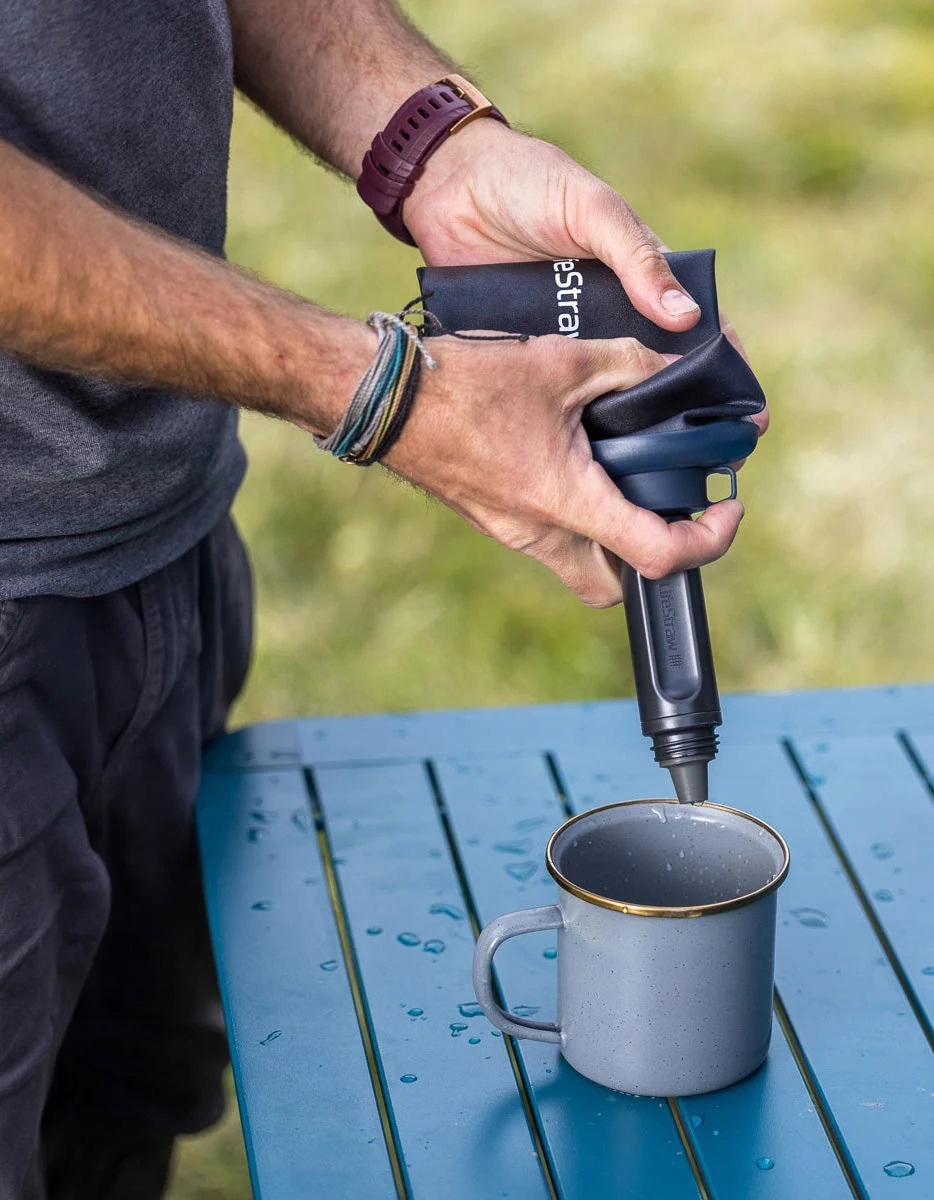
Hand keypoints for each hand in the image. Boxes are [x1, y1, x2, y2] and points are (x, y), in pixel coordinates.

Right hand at [383, 332, 743, 607]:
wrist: (381, 397)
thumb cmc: (464, 380)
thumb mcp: (561, 361)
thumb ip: (631, 364)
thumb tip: (679, 367)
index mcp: (565, 501)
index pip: (658, 556)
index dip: (709, 542)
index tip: (725, 508)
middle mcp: (537, 533)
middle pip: (611, 585)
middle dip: (647, 558)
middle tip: (667, 505)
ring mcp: (508, 532)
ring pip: (576, 562)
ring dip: (608, 533)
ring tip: (622, 472)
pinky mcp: (489, 518)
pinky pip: (544, 535)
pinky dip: (571, 512)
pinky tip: (571, 456)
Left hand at [405, 120, 768, 438]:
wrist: (447, 185)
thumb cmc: (529, 181)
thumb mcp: (591, 211)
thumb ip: (635, 259)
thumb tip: (686, 316)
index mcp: (637, 274)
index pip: (694, 325)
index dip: (724, 366)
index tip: (748, 412)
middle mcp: (607, 311)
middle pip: (650, 368)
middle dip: (677, 411)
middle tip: (700, 460)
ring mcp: (566, 334)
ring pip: (601, 387)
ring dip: (621, 424)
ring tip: (645, 472)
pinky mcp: (525, 349)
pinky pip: (550, 389)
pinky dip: (563, 417)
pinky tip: (579, 455)